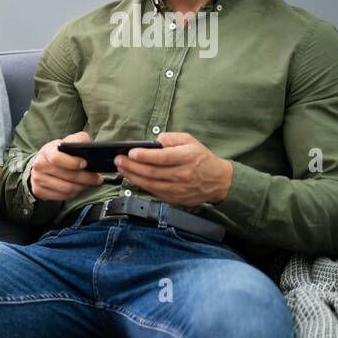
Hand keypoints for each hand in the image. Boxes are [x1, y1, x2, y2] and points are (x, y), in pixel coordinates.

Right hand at [29, 131, 104, 200]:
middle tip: (97, 178)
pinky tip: (77, 188)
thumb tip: (88, 146)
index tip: (85, 164)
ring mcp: (38, 179)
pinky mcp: (39, 191)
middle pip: (67, 176)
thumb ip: (79, 140)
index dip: (73, 163)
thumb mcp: (69, 141)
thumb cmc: (60, 152)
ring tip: (88, 183)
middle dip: (86, 178)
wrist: (42, 164)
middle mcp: (39, 165)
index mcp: (46, 151)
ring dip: (81, 187)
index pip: (57, 158)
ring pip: (66, 188)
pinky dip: (73, 193)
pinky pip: (62, 196)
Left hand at [114, 132, 232, 205]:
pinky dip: (141, 185)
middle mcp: (182, 174)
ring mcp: (178, 189)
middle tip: (119, 160)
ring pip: (150, 184)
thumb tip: (156, 140)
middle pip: (152, 172)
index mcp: (187, 158)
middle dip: (132, 166)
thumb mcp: (191, 141)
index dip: (144, 155)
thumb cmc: (201, 159)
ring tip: (121, 168)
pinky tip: (132, 178)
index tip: (131, 152)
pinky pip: (153, 192)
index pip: (162, 158)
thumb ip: (172, 138)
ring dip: (132, 176)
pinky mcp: (174, 198)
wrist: (218, 181)